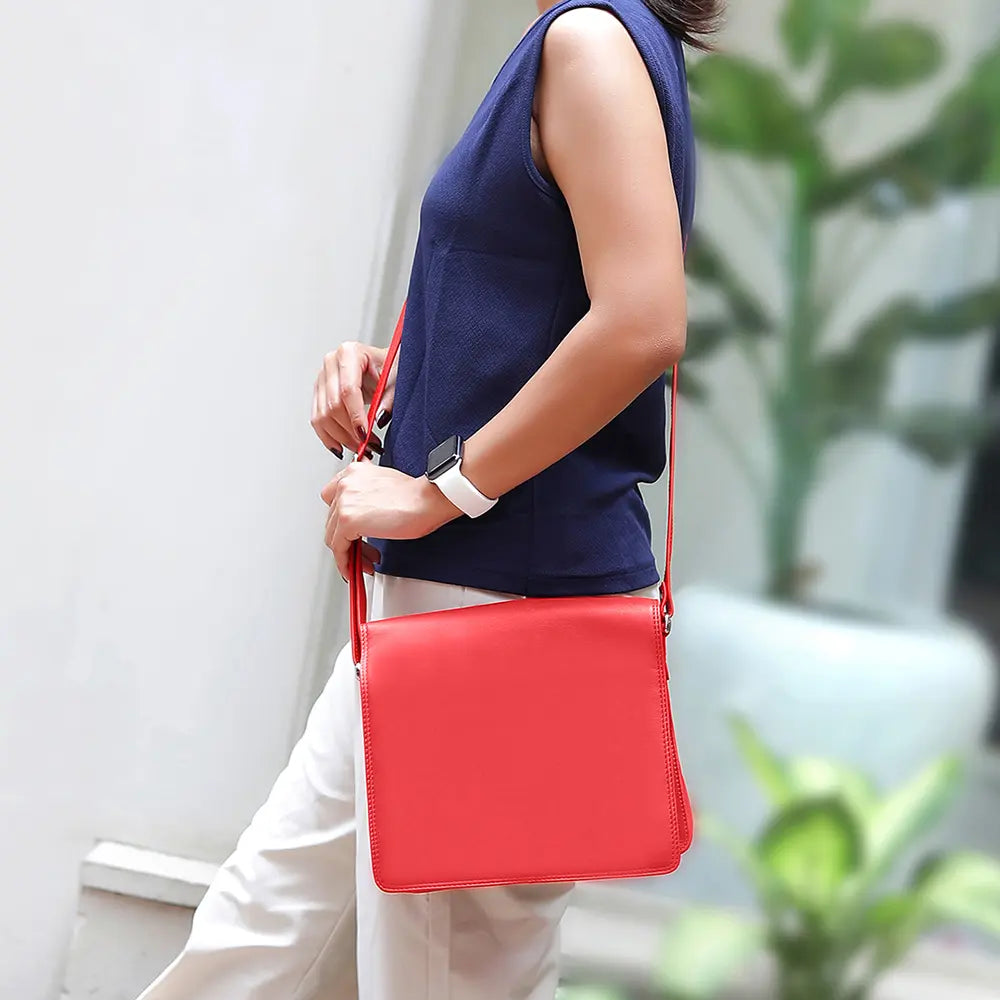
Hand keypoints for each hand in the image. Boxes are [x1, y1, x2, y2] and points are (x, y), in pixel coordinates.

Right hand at [311, 341, 396, 458]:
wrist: (381, 364)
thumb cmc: (389, 366)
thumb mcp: (396, 378)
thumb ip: (389, 398)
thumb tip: (378, 419)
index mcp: (349, 352)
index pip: (348, 390)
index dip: (356, 416)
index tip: (365, 434)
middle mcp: (331, 363)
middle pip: (333, 405)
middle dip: (350, 431)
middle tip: (367, 445)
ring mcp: (322, 377)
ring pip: (322, 416)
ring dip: (340, 437)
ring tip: (359, 448)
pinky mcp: (319, 392)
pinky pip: (317, 419)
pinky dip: (328, 437)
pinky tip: (340, 446)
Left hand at [320, 459, 461, 580]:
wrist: (428, 499)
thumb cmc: (415, 495)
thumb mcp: (384, 485)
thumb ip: (367, 495)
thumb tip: (363, 516)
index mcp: (353, 472)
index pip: (333, 499)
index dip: (340, 519)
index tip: (349, 531)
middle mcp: (345, 484)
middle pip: (332, 520)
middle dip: (348, 539)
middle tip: (362, 550)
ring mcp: (344, 502)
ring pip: (334, 536)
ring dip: (349, 552)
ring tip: (365, 561)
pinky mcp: (348, 521)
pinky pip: (339, 548)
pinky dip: (345, 562)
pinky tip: (355, 568)